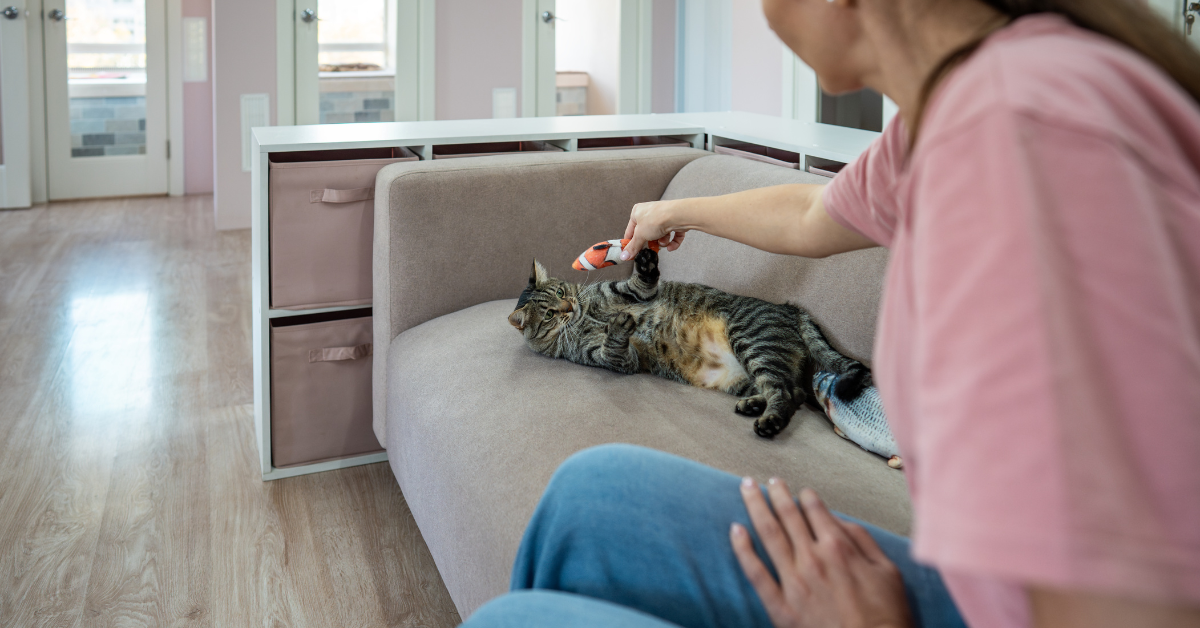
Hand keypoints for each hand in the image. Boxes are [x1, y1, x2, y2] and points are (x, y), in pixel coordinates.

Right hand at [622, 200, 687, 259]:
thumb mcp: (640, 236)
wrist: (677, 215)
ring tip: (663, 243)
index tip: (631, 253)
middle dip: (650, 242)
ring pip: (660, 235)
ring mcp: (663, 216)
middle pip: (647, 233)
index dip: (631, 243)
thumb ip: (633, 246)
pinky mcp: (675, 221)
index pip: (631, 230)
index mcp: (637, 212)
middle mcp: (650, 213)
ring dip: (662, 242)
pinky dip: (672, 242)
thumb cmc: (656, 219)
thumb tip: (624, 256)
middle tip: (650, 249)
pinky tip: (671, 246)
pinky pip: (672, 235)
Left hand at [731, 478, 911, 627]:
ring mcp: (793, 582)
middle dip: (777, 493)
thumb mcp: (888, 571)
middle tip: (769, 480)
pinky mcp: (780, 605)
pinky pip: (755, 572)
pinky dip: (743, 549)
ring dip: (756, 506)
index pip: (816, 510)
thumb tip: (840, 521)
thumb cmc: (884, 618)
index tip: (802, 491)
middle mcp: (812, 559)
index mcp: (839, 548)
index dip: (807, 497)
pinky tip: (735, 530)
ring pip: (768, 534)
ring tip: (747, 487)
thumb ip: (862, 540)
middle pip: (789, 516)